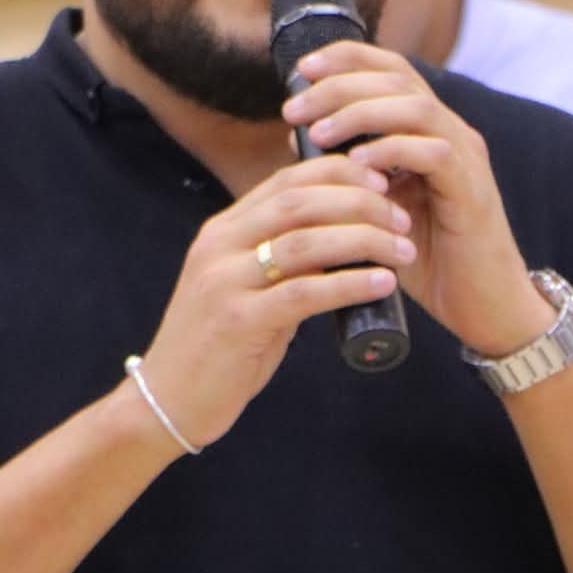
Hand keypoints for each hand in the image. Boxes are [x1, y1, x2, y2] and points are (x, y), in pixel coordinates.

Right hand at [136, 153, 414, 449]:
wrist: (169, 399)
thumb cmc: (219, 347)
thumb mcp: (246, 288)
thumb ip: (282, 262)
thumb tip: (343, 241)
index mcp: (222, 231)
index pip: (287, 180)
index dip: (341, 173)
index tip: (385, 183)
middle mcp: (220, 246)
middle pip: (301, 202)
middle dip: (361, 203)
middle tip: (402, 219)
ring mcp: (224, 282)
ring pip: (305, 242)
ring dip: (364, 240)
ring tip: (403, 251)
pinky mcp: (237, 322)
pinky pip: (304, 293)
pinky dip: (350, 283)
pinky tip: (382, 284)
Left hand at [280, 39, 555, 355]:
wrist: (484, 308)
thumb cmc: (428, 260)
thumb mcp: (377, 207)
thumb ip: (348, 170)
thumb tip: (301, 136)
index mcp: (428, 130)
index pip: (390, 70)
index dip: (346, 59)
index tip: (300, 70)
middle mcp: (450, 132)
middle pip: (397, 78)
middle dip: (340, 84)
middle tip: (294, 107)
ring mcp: (465, 158)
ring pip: (415, 105)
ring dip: (360, 112)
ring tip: (319, 133)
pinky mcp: (472, 190)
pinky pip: (433, 152)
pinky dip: (392, 150)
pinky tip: (357, 162)